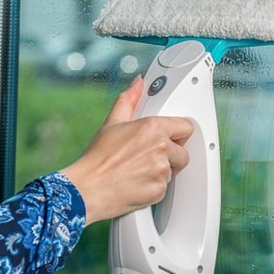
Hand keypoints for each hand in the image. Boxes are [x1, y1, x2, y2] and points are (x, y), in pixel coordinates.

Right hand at [61, 76, 193, 225]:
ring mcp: (161, 169)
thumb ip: (128, 100)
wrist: (86, 189)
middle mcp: (161, 147)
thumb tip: (137, 84)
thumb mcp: (112, 123)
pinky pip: (165, 188)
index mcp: (153, 127)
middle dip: (171, 156)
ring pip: (173, 171)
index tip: (170, 138)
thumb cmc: (97, 159)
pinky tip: (137, 184)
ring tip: (138, 171)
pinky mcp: (159, 189)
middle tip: (148, 158)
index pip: (186, 127)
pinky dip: (154, 188)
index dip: (177, 134)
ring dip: (161, 173)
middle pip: (183, 152)